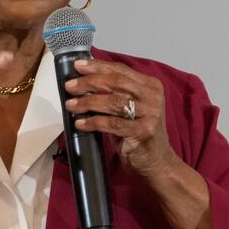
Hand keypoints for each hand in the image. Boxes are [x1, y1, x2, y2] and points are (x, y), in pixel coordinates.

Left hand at [66, 59, 214, 228]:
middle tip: (70, 86)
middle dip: (89, 82)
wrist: (158, 162)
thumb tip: (83, 80)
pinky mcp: (143, 132)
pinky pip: (111, 124)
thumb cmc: (138, 134)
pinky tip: (80, 123)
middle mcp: (153, 97)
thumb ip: (114, 93)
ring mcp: (150, 114)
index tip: (78, 65)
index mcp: (151, 86)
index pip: (121, 70)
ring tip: (71, 105)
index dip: (97, 66)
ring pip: (112, 102)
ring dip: (87, 102)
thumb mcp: (129, 109)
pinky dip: (93, 122)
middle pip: (116, 83)